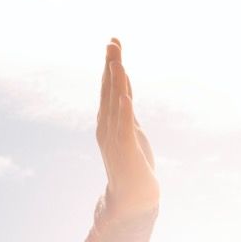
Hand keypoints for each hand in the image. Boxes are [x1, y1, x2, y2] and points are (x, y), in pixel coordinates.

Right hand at [96, 37, 158, 218]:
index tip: (114, 43)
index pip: (110, 88)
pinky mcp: (126, 149)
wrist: (132, 199)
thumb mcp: (131, 132)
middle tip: (112, 42)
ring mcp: (115, 137)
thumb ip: (126, 112)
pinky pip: (125, 126)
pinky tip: (126, 95)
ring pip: (115, 103)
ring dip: (115, 81)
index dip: (112, 65)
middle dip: (111, 65)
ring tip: (117, 60)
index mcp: (108, 121)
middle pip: (109, 90)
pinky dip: (125, 110)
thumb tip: (124, 92)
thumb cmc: (133, 166)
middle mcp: (107, 126)